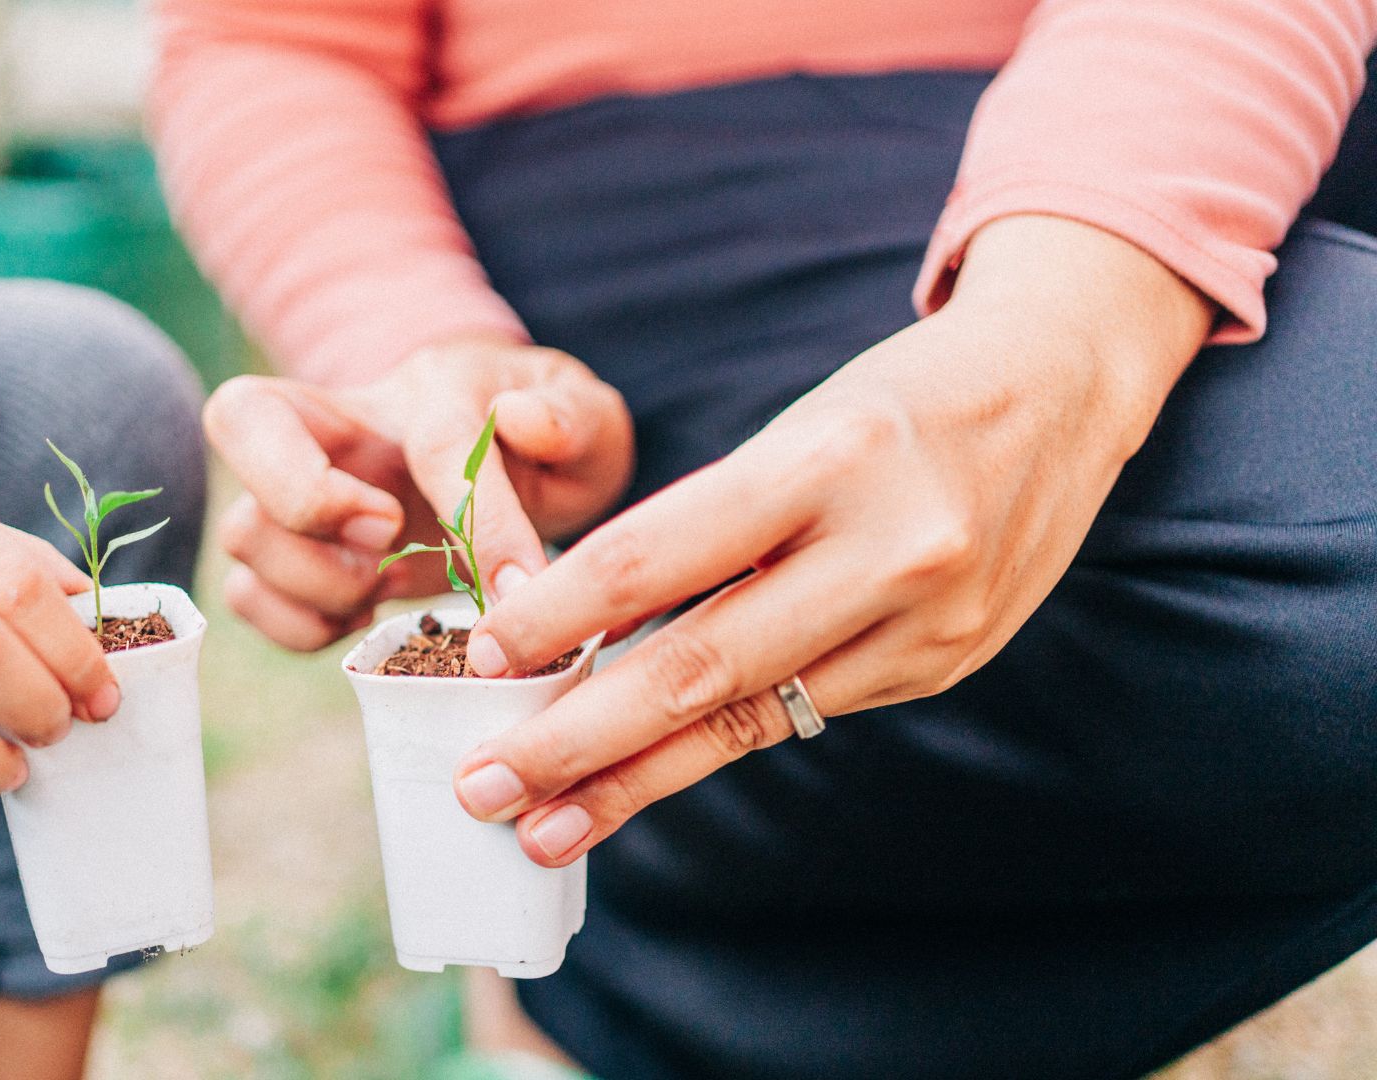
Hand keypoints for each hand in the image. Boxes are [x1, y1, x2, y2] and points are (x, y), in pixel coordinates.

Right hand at [202, 337, 633, 649]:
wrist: (508, 454)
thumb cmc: (545, 437)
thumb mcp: (587, 420)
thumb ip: (572, 416)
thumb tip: (522, 420)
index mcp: (430, 393)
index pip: (430, 436)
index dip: (473, 511)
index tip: (518, 581)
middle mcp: (343, 432)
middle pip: (240, 418)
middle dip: (301, 496)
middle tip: (386, 540)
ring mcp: (304, 493)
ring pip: (244, 530)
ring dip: (315, 582)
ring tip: (384, 591)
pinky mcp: (293, 557)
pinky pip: (246, 595)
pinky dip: (298, 625)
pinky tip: (362, 617)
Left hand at [451, 215, 1215, 866]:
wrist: (1064, 393)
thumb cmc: (897, 400)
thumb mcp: (796, 426)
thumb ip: (704, 527)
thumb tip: (573, 629)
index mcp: (827, 460)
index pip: (660, 555)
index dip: (557, 617)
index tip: (479, 660)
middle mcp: (885, 551)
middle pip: (697, 667)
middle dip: (577, 739)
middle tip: (482, 786)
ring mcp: (923, 625)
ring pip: (744, 721)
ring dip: (632, 781)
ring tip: (543, 826)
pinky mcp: (938, 668)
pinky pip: (795, 718)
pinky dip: (708, 752)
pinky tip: (640, 780)